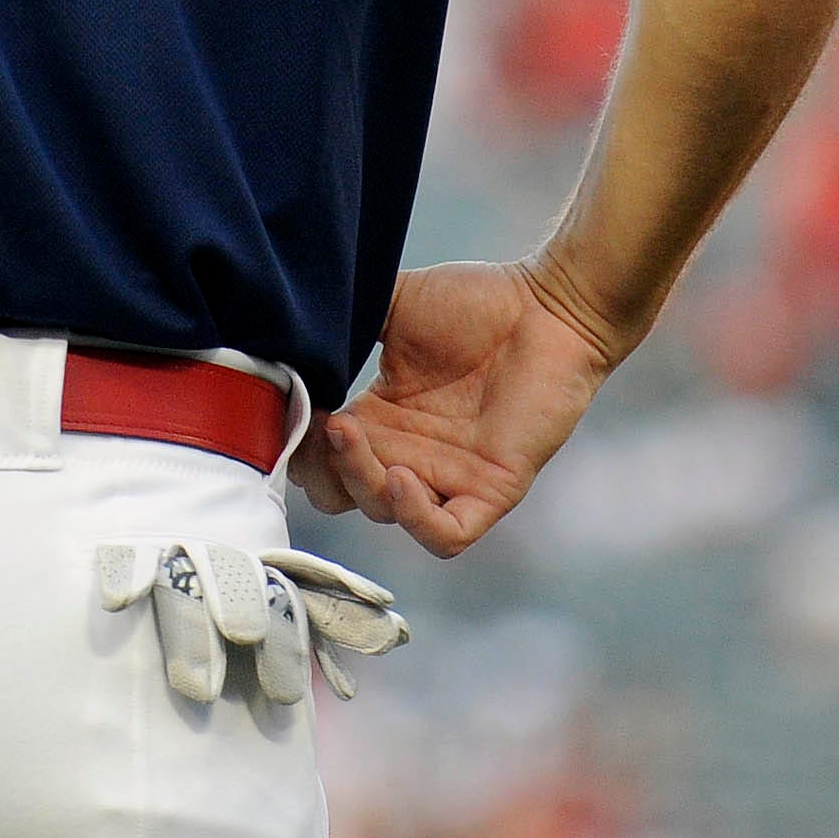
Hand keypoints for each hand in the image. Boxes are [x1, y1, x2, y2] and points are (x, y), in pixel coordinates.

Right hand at [290, 258, 624, 558]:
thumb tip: (288, 323)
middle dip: (321, 468)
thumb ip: (347, 315)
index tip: (289, 409)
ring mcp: (449, 476)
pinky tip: (404, 475)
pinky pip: (446, 535)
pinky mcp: (491, 489)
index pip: (322, 457)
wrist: (550, 306)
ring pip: (383, 513)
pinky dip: (416, 517)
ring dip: (359, 481)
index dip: (300, 443)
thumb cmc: (480, 302)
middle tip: (324, 425)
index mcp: (382, 417)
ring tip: (354, 433)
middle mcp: (409, 453)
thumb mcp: (396, 303)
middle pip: (342, 493)